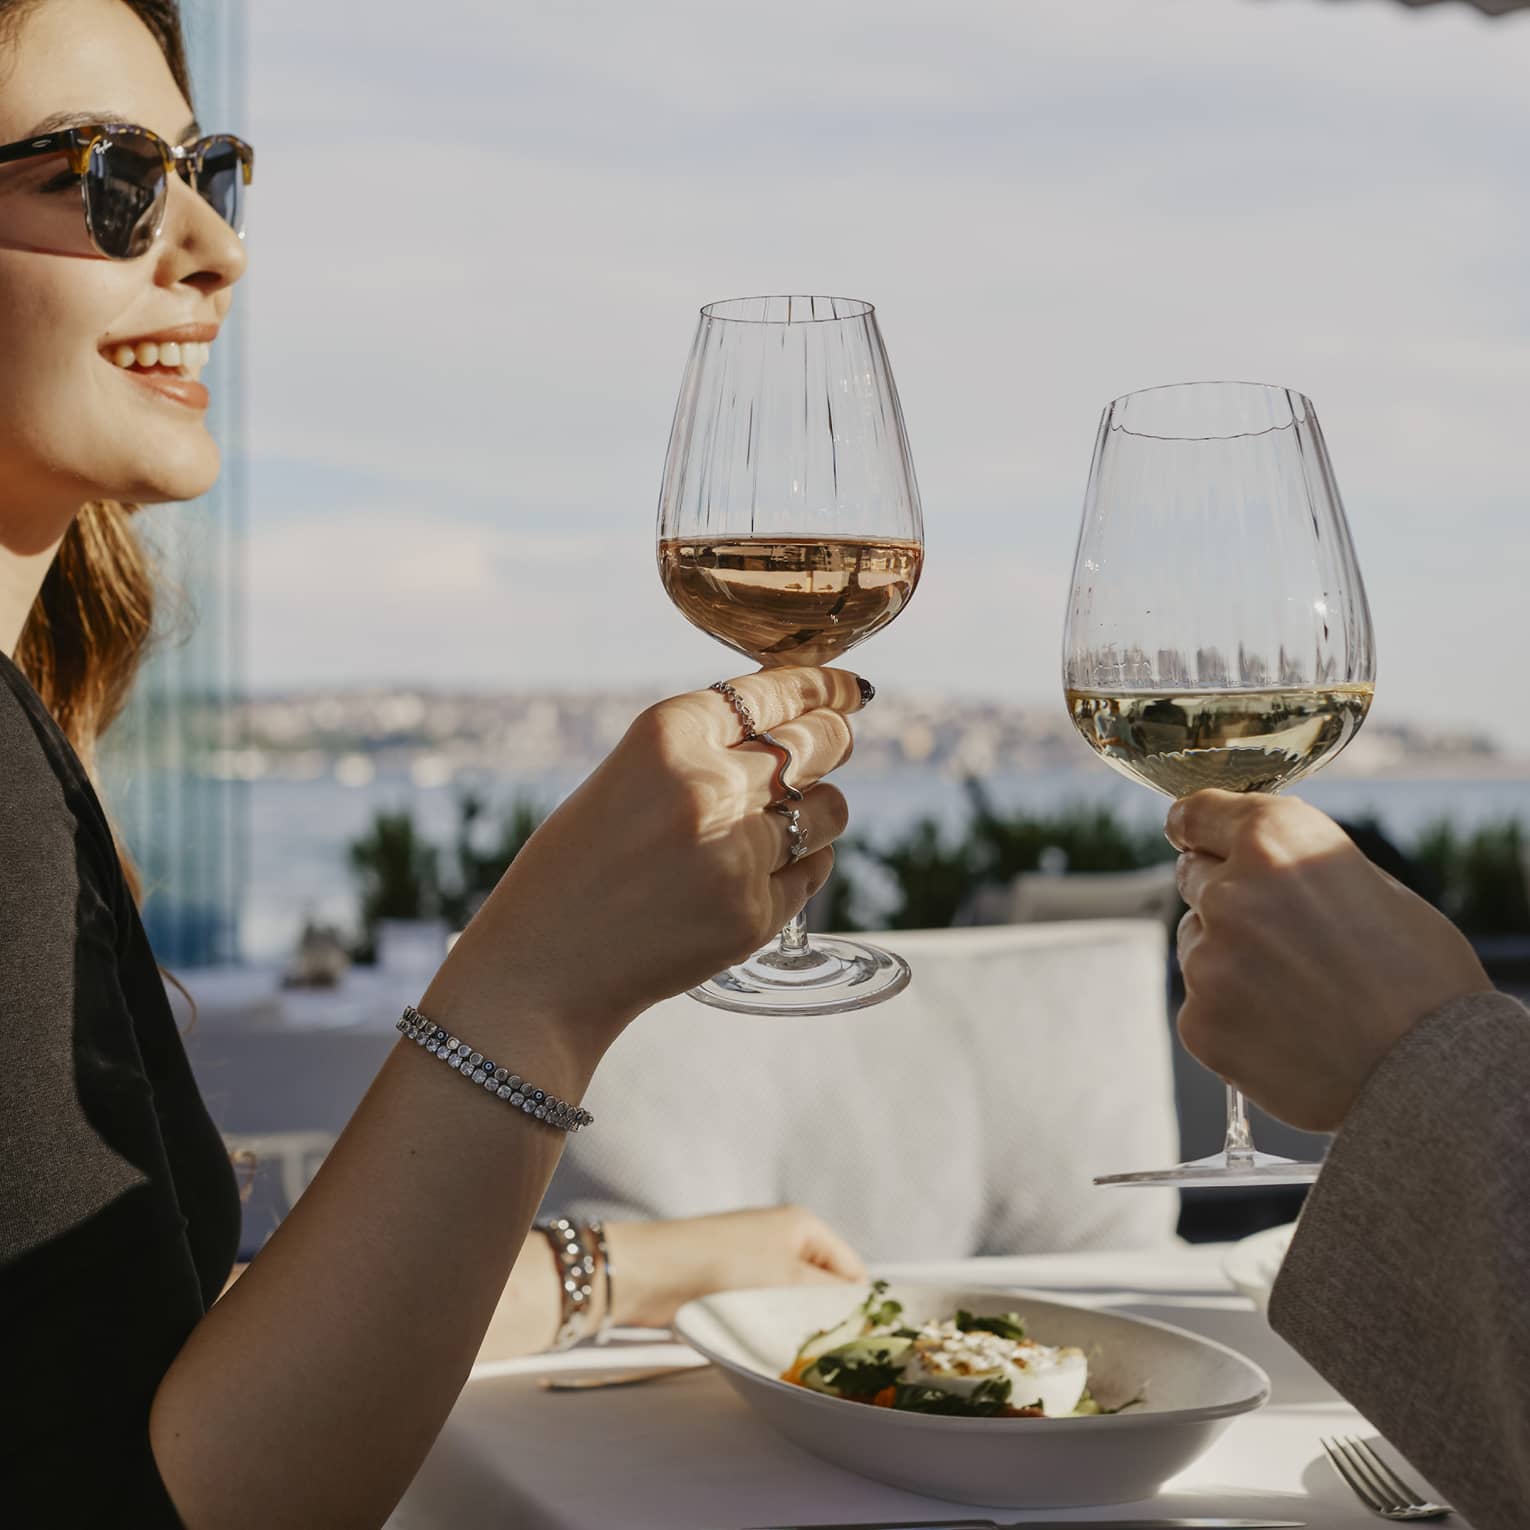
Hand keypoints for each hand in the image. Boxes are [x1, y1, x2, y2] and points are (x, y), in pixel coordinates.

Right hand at [423, 667, 865, 1060]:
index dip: (824, 686)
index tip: (851, 689)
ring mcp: (736, 855)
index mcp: (666, 734)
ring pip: (829, 809)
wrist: (543, 969)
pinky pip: (814, 872)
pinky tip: (764, 873)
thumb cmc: (575, 868)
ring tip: (789, 820)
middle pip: (820, 742)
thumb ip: (701, 749)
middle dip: (834, 738)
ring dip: (821, 809)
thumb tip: (793, 725)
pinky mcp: (753, 916)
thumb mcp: (626, 779)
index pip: (776, 690)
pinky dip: (801, 867)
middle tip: (834, 741)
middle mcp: (707, 785)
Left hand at [607, 1206, 867, 1329]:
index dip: (857, 1307)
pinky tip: (768, 1347)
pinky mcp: (734, 1286)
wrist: (652, 1273)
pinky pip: (767, 1311)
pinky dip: (770, 1329)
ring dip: (795, 1328)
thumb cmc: (722, 1265)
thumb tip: (863, 1311)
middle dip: (825, 1319)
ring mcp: (758, 1263)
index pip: (853, 1272)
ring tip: (795, 1352)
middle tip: (828, 1353)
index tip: (859, 1344)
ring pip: (795, 1305)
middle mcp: (784, 1240)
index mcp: (804, 1226)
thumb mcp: (787, 1277)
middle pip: (824, 1289)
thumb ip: (830, 1295)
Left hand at [1168, 790, 1492, 1131]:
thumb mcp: (1372, 886)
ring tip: (1297, 992)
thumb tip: (1251, 862)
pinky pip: (1202, 1004)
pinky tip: (1286, 1030)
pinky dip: (1232, 1014)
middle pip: (1192, 877)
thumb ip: (1297, 867)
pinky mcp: (1198, 1020)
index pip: (1196, 814)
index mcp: (1276, 839)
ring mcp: (1207, 959)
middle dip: (1223, 895)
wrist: (1432, 1076)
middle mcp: (1230, 891)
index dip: (1195, 826)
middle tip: (1276, 933)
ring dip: (1226, 956)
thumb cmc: (1420, 977)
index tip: (1188, 832)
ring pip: (1196, 943)